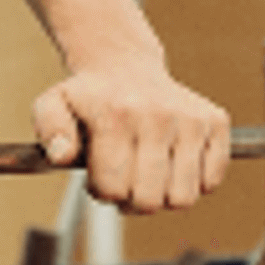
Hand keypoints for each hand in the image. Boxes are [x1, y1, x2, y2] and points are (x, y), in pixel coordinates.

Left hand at [31, 59, 228, 212]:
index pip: (113, 189)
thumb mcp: (53, 106)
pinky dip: (193, 182)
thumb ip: (49, 131)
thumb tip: (62, 156)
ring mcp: (190, 118)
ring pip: (183, 198)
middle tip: (123, 177)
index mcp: (115, 114)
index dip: (101, 191)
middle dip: (131, 199)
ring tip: (147, 172)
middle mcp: (157, 114)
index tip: (98, 174)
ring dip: (163, 195)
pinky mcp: (215, 121)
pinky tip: (172, 161)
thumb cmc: (88, 96)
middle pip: (150, 201)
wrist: (122, 64)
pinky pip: (211, 181)